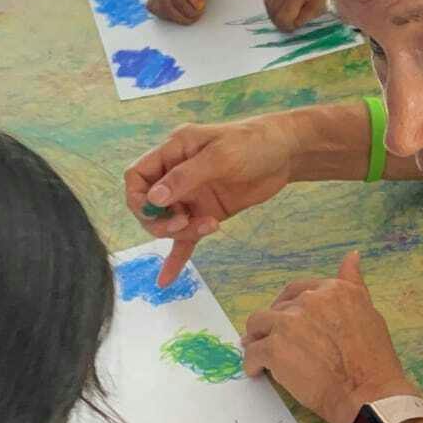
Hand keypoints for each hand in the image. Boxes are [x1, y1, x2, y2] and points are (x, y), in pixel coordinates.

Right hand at [124, 117, 302, 284]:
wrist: (286, 155)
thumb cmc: (253, 143)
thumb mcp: (219, 156)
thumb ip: (186, 177)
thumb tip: (154, 199)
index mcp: (173, 151)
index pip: (137, 176)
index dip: (138, 197)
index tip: (155, 209)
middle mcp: (176, 174)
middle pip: (148, 206)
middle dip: (160, 220)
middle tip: (183, 222)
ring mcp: (191, 196)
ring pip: (168, 223)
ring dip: (180, 232)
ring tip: (207, 226)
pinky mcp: (206, 213)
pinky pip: (186, 238)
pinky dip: (177, 257)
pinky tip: (167, 279)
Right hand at [147, 0, 220, 23]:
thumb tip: (195, 4)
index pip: (178, 0)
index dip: (190, 11)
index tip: (199, 10)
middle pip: (166, 7)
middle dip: (182, 17)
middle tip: (194, 14)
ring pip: (157, 8)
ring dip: (173, 17)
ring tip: (186, 12)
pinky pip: (153, 6)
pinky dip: (164, 13)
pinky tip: (176, 10)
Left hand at [242, 251, 414, 422]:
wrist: (367, 393)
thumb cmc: (374, 361)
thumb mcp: (369, 312)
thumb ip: (353, 284)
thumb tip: (352, 256)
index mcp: (333, 290)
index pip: (298, 290)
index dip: (290, 306)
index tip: (289, 321)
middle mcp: (310, 301)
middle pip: (277, 307)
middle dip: (274, 324)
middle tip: (275, 341)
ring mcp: (289, 324)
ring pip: (258, 324)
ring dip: (257, 338)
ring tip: (260, 353)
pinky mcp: (274, 349)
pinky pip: (252, 352)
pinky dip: (252, 363)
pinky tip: (258, 371)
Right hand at [265, 0, 326, 31]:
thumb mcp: (320, 8)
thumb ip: (303, 18)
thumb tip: (291, 24)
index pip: (283, 15)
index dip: (286, 26)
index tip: (292, 29)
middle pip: (273, 9)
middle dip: (278, 21)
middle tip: (287, 26)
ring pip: (268, 1)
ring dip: (274, 13)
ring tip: (284, 17)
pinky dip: (275, 3)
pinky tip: (283, 7)